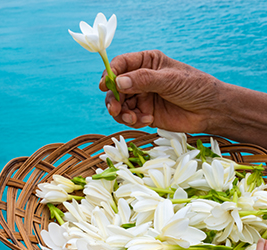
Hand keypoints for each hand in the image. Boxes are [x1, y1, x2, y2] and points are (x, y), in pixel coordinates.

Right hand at [99, 50, 221, 132]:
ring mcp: (143, 97)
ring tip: (133, 118)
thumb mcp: (170, 79)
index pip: (121, 64)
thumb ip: (144, 80)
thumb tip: (118, 83)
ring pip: (120, 105)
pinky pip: (130, 117)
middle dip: (114, 99)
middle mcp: (141, 79)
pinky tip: (147, 120)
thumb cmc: (194, 87)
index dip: (110, 74)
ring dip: (122, 113)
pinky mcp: (145, 113)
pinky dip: (133, 120)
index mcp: (147, 62)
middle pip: (116, 88)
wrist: (209, 110)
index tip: (106, 86)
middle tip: (116, 109)